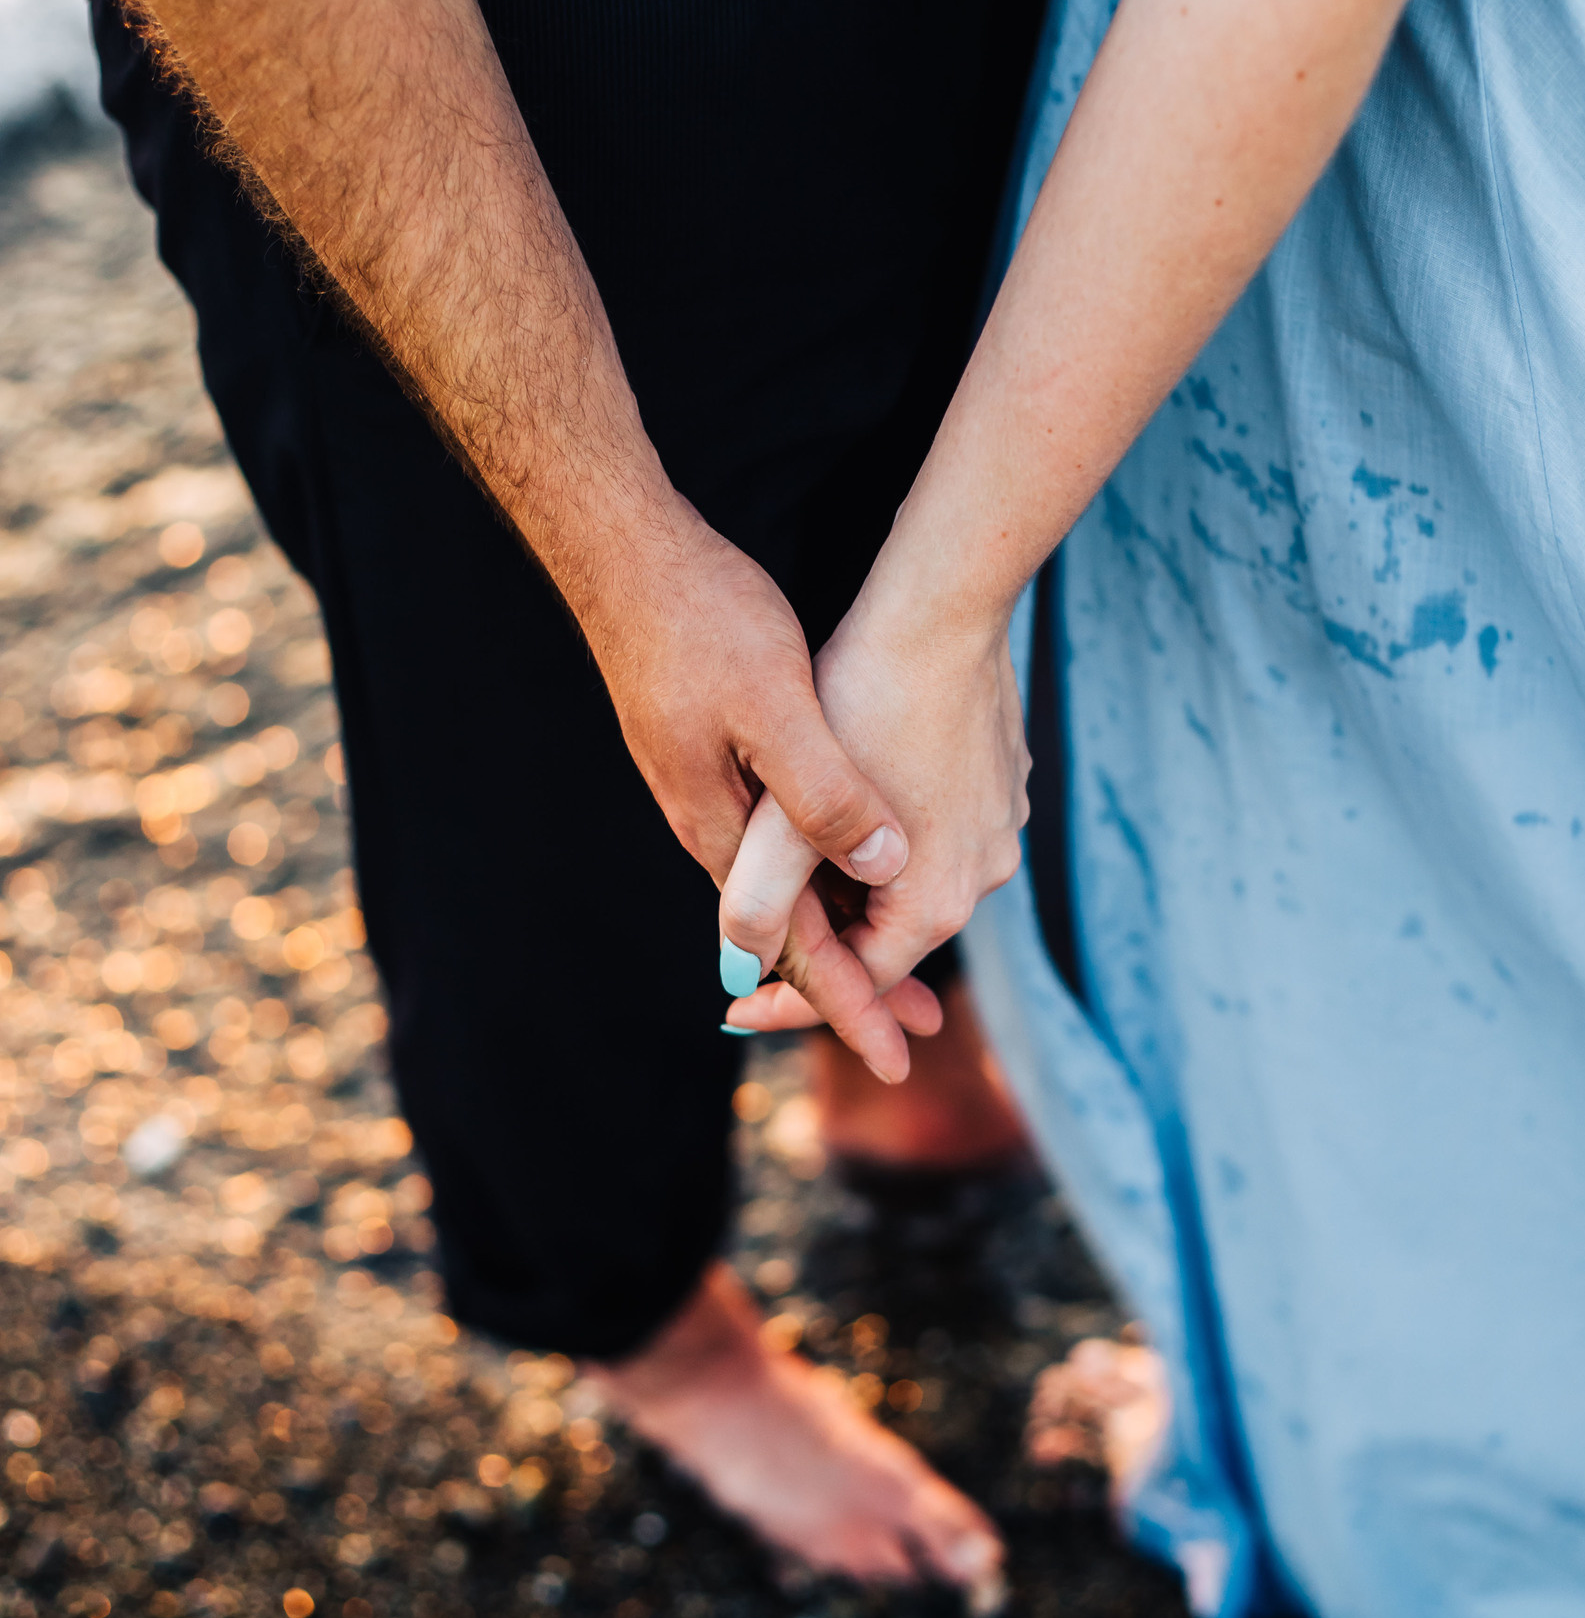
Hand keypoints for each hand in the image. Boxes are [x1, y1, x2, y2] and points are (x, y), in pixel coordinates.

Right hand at [575, 492, 935, 1079]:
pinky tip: (859, 866)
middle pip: (795, 931)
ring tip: (901, 966)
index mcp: (724, 828)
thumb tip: (878, 864)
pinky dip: (830, 874)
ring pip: (793, 888)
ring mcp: (715, 791)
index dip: (850, 1005)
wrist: (632, 560)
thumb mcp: (775, 706)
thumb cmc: (702, 622)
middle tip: (921, 1028)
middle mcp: (714, 824)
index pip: (796, 946)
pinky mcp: (724, 756)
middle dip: (857, 983)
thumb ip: (822, 791)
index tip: (898, 1057)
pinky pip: (785, 843)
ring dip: (848, 929)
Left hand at [715, 579, 1030, 1053]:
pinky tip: (842, 809)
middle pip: (886, 936)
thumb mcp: (792, 804)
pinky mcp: (1000, 789)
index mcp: (937, 898)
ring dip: (851, 888)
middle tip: (754, 953)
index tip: (732, 1007)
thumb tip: (737, 966)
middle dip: (821, 945)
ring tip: (791, 879)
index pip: (856, 982)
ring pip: (906, 883)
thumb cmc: (866, 695)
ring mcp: (1000, 831)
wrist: (947, 603)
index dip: (787, 1000)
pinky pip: (931, 836)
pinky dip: (884, 842)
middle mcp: (983, 877)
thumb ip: (763, 894)